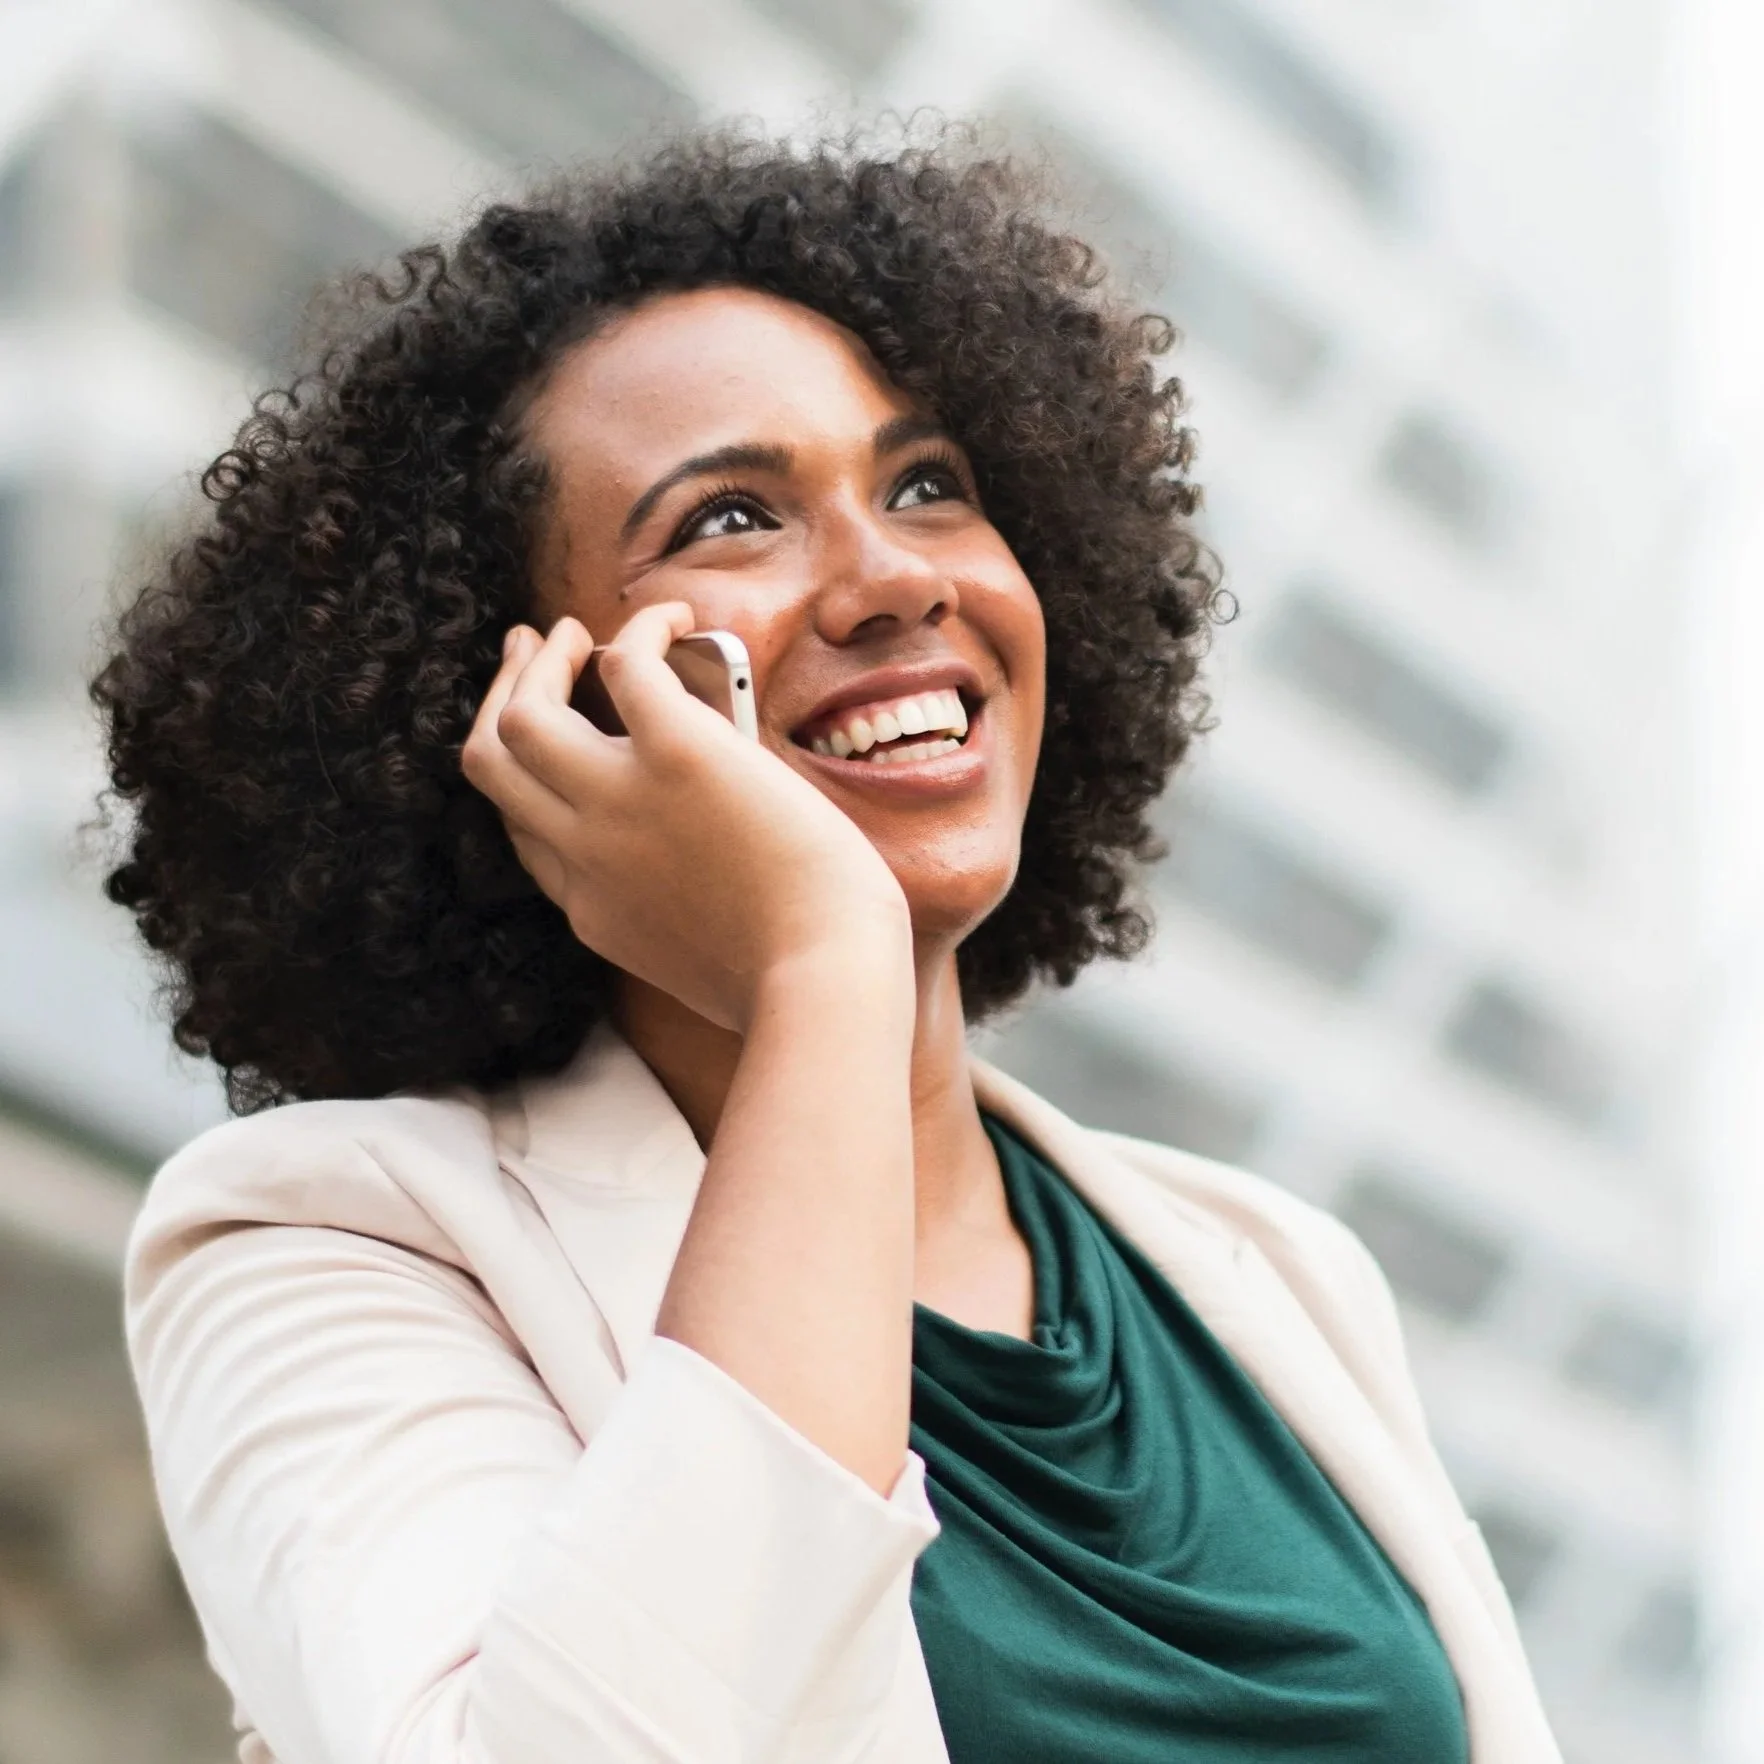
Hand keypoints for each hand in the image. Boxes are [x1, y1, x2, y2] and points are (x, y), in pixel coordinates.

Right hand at [462, 604, 911, 1030]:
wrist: (824, 978)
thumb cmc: (794, 979)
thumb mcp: (695, 962)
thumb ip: (668, 916)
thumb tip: (699, 866)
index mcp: (591, 907)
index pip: (522, 830)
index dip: (528, 777)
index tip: (552, 741)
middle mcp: (585, 852)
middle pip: (493, 762)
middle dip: (501, 697)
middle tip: (530, 655)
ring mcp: (620, 802)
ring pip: (523, 714)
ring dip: (542, 660)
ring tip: (574, 632)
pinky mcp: (679, 755)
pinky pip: (629, 665)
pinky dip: (643, 629)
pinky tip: (674, 616)